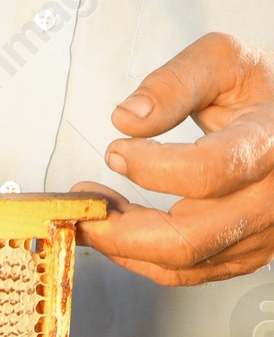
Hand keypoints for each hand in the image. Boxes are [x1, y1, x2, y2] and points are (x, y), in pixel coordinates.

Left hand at [75, 32, 273, 284]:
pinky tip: (119, 226)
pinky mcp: (244, 257)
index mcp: (269, 144)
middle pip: (187, 240)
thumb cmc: (260, 91)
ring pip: (180, 265)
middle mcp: (269, 199)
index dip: (152, 168)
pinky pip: (183, 273)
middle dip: (121, 232)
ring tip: (94, 212)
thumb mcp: (225, 62)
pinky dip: (141, 255)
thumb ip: (176, 82)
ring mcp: (259, 235)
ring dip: (124, 245)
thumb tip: (127, 118)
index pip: (208, 172)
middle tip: (82, 209)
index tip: (116, 151)